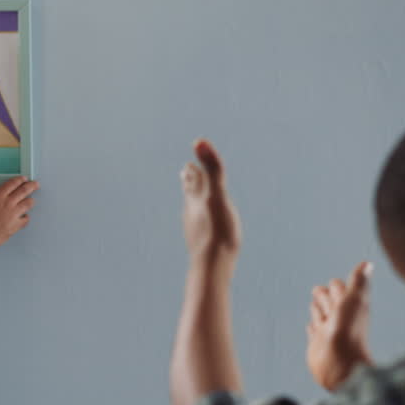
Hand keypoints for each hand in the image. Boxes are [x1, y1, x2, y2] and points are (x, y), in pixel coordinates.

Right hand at [0, 177, 38, 251]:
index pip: (12, 183)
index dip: (20, 180)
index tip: (23, 179)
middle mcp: (8, 203)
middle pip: (24, 190)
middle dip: (31, 186)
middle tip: (35, 184)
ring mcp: (14, 214)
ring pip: (28, 203)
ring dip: (30, 201)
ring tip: (31, 200)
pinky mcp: (16, 225)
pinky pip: (26, 219)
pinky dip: (26, 217)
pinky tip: (24, 217)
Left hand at [181, 140, 240, 261]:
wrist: (212, 264)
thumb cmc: (218, 228)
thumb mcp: (217, 193)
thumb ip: (211, 168)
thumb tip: (198, 140)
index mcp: (197, 200)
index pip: (193, 181)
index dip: (192, 172)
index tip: (188, 166)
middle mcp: (193, 213)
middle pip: (190, 194)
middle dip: (190, 184)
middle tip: (186, 173)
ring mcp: (196, 230)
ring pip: (193, 212)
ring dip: (193, 202)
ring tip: (192, 200)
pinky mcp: (202, 246)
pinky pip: (200, 231)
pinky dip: (199, 224)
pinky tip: (200, 231)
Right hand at [307, 262, 374, 390]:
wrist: (341, 365)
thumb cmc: (349, 331)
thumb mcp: (355, 300)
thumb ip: (358, 282)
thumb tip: (368, 263)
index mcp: (349, 306)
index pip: (340, 291)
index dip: (336, 286)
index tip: (335, 283)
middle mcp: (339, 318)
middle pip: (329, 302)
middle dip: (324, 296)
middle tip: (318, 290)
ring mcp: (327, 332)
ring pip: (320, 316)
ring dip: (317, 309)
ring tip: (315, 304)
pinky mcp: (317, 344)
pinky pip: (313, 332)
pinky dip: (312, 327)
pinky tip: (311, 326)